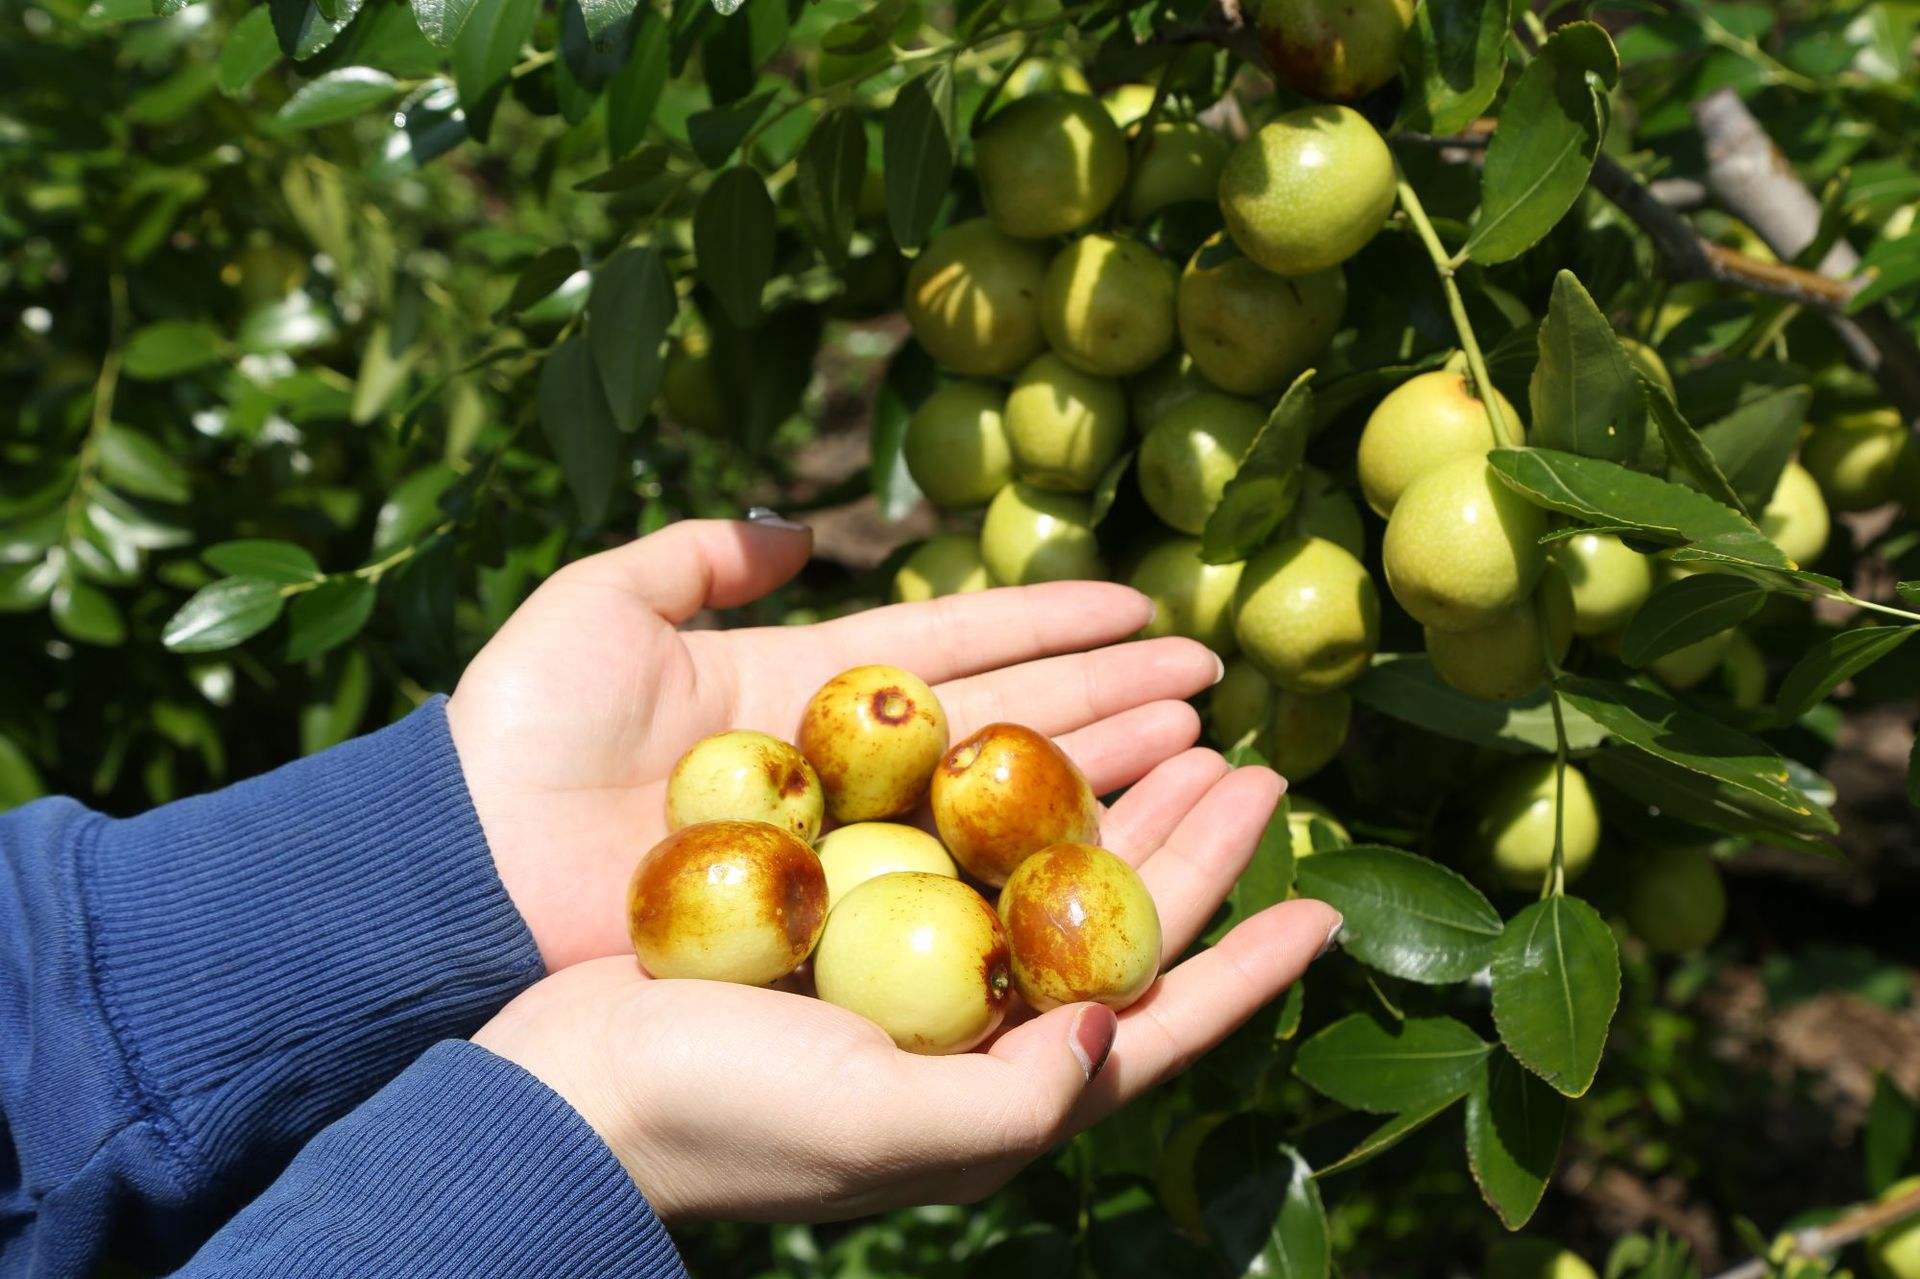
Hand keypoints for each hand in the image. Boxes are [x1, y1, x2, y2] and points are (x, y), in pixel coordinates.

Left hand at [446, 516, 1223, 967]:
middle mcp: (851, 767)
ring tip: (1202, 729)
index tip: (1135, 601)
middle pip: (1010, 717)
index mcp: (808, 686)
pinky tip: (1122, 830)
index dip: (1050, 619)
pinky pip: (956, 875)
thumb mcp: (605, 603)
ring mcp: (854, 841)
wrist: (463, 861)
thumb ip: (698, 555)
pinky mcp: (840, 910)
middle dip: (1113, 689)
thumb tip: (796, 527)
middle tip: (1210, 669)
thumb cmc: (518, 729)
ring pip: (1005, 792)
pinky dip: (1038, 854)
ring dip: (1108, 758)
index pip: (959, 640)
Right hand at [473, 754, 1340, 1222]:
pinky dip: (1008, 797)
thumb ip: (1010, 1100)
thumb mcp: (871, 1125)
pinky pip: (960, 849)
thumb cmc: (716, 1118)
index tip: (1327, 902)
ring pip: (1047, 878)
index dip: (1249, 967)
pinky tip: (1035, 748)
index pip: (1157, 1025)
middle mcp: (972, 1033)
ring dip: (1116, 811)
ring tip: (1179, 742)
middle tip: (1257, 773)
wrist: (563, 1090)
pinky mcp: (851, 927)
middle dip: (1193, 856)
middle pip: (1114, 929)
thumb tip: (1121, 1029)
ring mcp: (913, 977)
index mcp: (999, 1091)